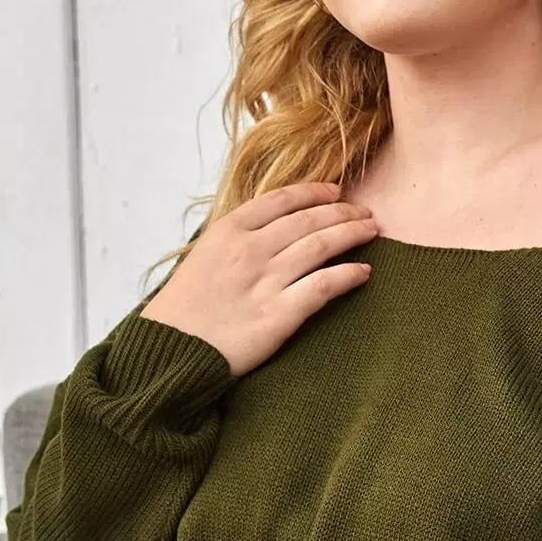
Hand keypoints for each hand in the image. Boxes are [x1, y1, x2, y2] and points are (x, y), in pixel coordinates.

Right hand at [139, 181, 379, 377]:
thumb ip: (237, 238)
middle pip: (309, 219)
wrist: (171, 349)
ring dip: (352, 233)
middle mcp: (249, 250)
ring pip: (321, 245)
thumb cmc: (184, 306)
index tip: (335, 191)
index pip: (282, 199)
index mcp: (229, 230)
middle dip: (342, 211)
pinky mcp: (278, 315)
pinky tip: (364, 272)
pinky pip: (323, 286)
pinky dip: (348, 275)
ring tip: (371, 231)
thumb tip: (272, 225)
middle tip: (364, 212)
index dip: (315, 192)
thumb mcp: (203, 256)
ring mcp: (265, 281)